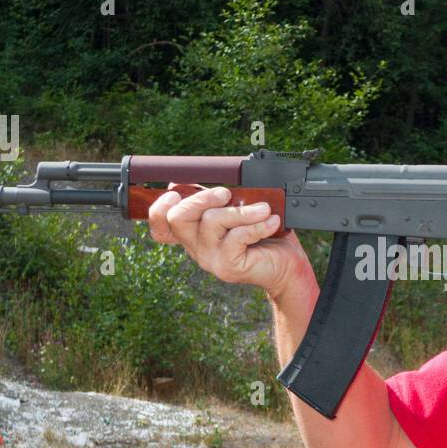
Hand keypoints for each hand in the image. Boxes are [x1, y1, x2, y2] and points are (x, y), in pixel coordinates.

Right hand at [146, 185, 311, 300]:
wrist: (287, 267)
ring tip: (265, 209)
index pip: (161, 227)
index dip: (159, 209)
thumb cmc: (265, 238)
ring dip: (242, 211)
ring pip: (212, 222)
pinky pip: (237, 237)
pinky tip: (272, 221)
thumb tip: (196, 180)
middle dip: (201, 198)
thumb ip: (217, 201)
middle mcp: (197, 248)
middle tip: (226, 193)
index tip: (174, 192)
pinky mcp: (228, 266)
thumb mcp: (238, 213)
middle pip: (178, 218)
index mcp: (195, 235)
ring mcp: (210, 259)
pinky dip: (257, 225)